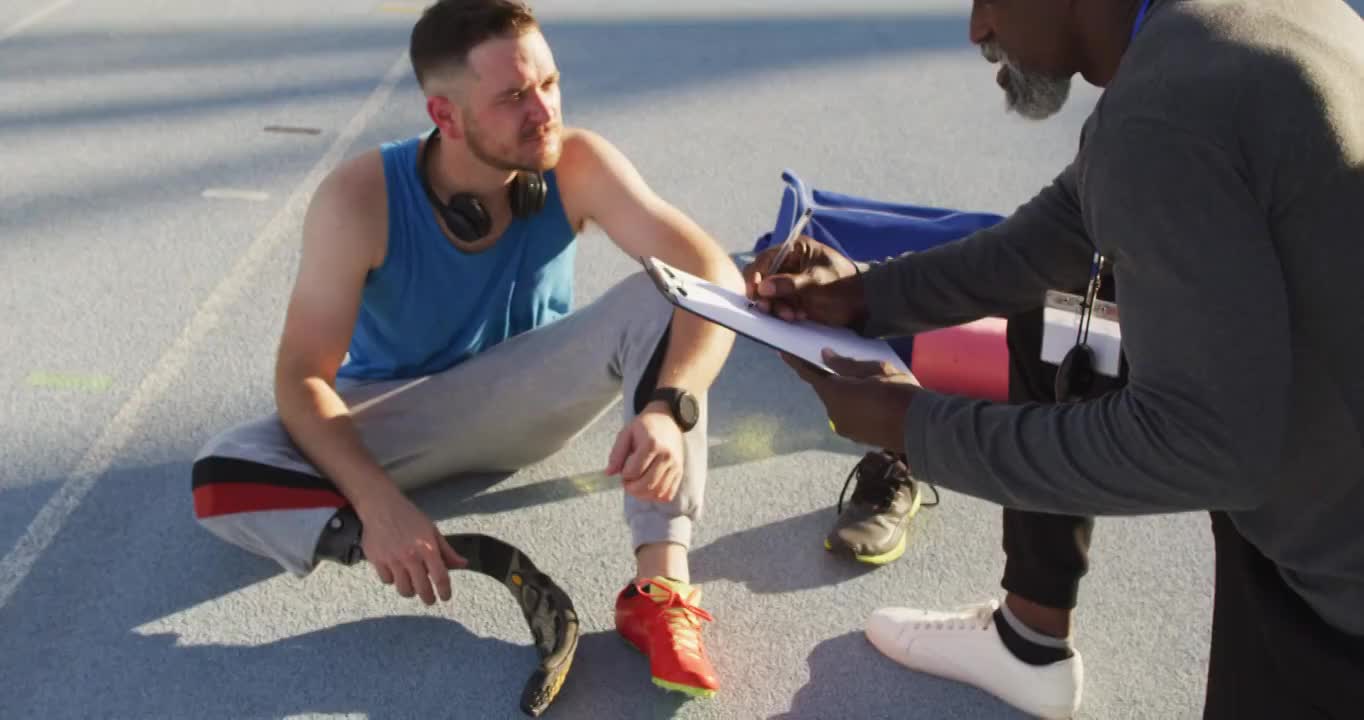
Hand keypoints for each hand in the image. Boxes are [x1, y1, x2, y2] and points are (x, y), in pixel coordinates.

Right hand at [357, 491, 466, 604]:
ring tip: (413, 586)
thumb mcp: (432, 531)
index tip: (445, 597)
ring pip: (403, 589)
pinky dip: (392, 580)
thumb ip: (447, 551)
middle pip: (422, 589)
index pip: (440, 577)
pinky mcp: (376, 560)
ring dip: (410, 591)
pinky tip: (396, 571)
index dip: (445, 591)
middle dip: (428, 598)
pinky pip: (387, 580)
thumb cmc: (409, 517)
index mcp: (427, 548)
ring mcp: (392, 559)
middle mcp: (410, 556)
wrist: (381, 506)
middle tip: (430, 599)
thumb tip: (463, 565)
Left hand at [606, 403, 685, 502]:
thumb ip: (616, 453)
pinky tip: (648, 488)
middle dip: (631, 488)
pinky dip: (655, 496)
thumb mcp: (626, 433)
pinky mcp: (679, 472)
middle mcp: (666, 456)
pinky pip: (668, 494)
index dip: (624, 475)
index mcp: (651, 444)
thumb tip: (609, 473)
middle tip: (627, 481)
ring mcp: (675, 466)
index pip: (633, 471)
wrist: (667, 419)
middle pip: (646, 485)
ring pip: (657, 492)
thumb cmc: (645, 426)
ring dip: (642, 495)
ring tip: (637, 485)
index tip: (623, 469)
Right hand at [742, 235, 866, 326]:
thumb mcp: (818, 282)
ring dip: (775, 307)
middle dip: (764, 295)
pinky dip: (783, 313)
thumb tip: (763, 287)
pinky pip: (779, 306)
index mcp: (795, 249)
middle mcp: (790, 264)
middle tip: (767, 309)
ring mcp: (791, 282)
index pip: (766, 259)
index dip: (756, 275)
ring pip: (769, 295)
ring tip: (790, 315)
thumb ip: (790, 284)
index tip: (755, 291)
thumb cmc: (844, 284)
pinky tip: (798, 316)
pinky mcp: (794, 299)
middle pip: (763, 278)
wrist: (864, 302)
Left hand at [784, 348, 919, 453]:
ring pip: (838, 403)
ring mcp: (844, 428)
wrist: (920, 428)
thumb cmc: (898, 391)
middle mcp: (833, 413)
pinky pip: (849, 415)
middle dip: (830, 377)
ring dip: (845, 393)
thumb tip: (825, 356)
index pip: (809, 373)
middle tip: (839, 364)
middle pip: (826, 390)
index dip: (796, 362)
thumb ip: (846, 364)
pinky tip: (870, 400)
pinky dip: (853, 405)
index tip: (783, 352)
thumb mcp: (875, 370)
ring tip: (865, 384)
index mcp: (834, 393)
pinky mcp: (856, 437)